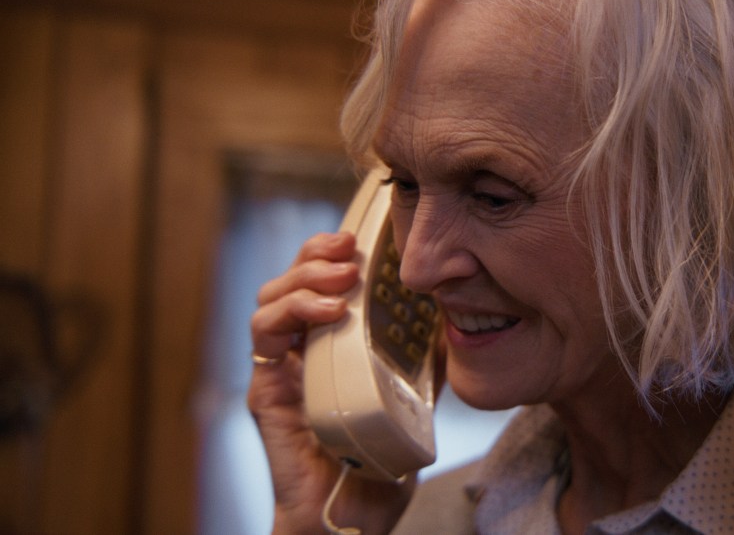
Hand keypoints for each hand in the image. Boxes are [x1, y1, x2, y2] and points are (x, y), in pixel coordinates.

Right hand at [247, 231, 411, 533]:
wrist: (356, 513)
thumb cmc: (379, 460)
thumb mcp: (415, 396)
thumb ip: (426, 360)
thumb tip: (456, 320)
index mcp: (331, 343)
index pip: (323, 282)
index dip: (335, 253)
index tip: (364, 239)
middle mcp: (301, 349)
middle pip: (292, 279)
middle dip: (316, 253)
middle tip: (348, 247)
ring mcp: (281, 368)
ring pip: (271, 298)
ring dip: (303, 277)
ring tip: (340, 278)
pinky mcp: (266, 391)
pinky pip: (263, 338)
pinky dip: (289, 314)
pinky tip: (327, 313)